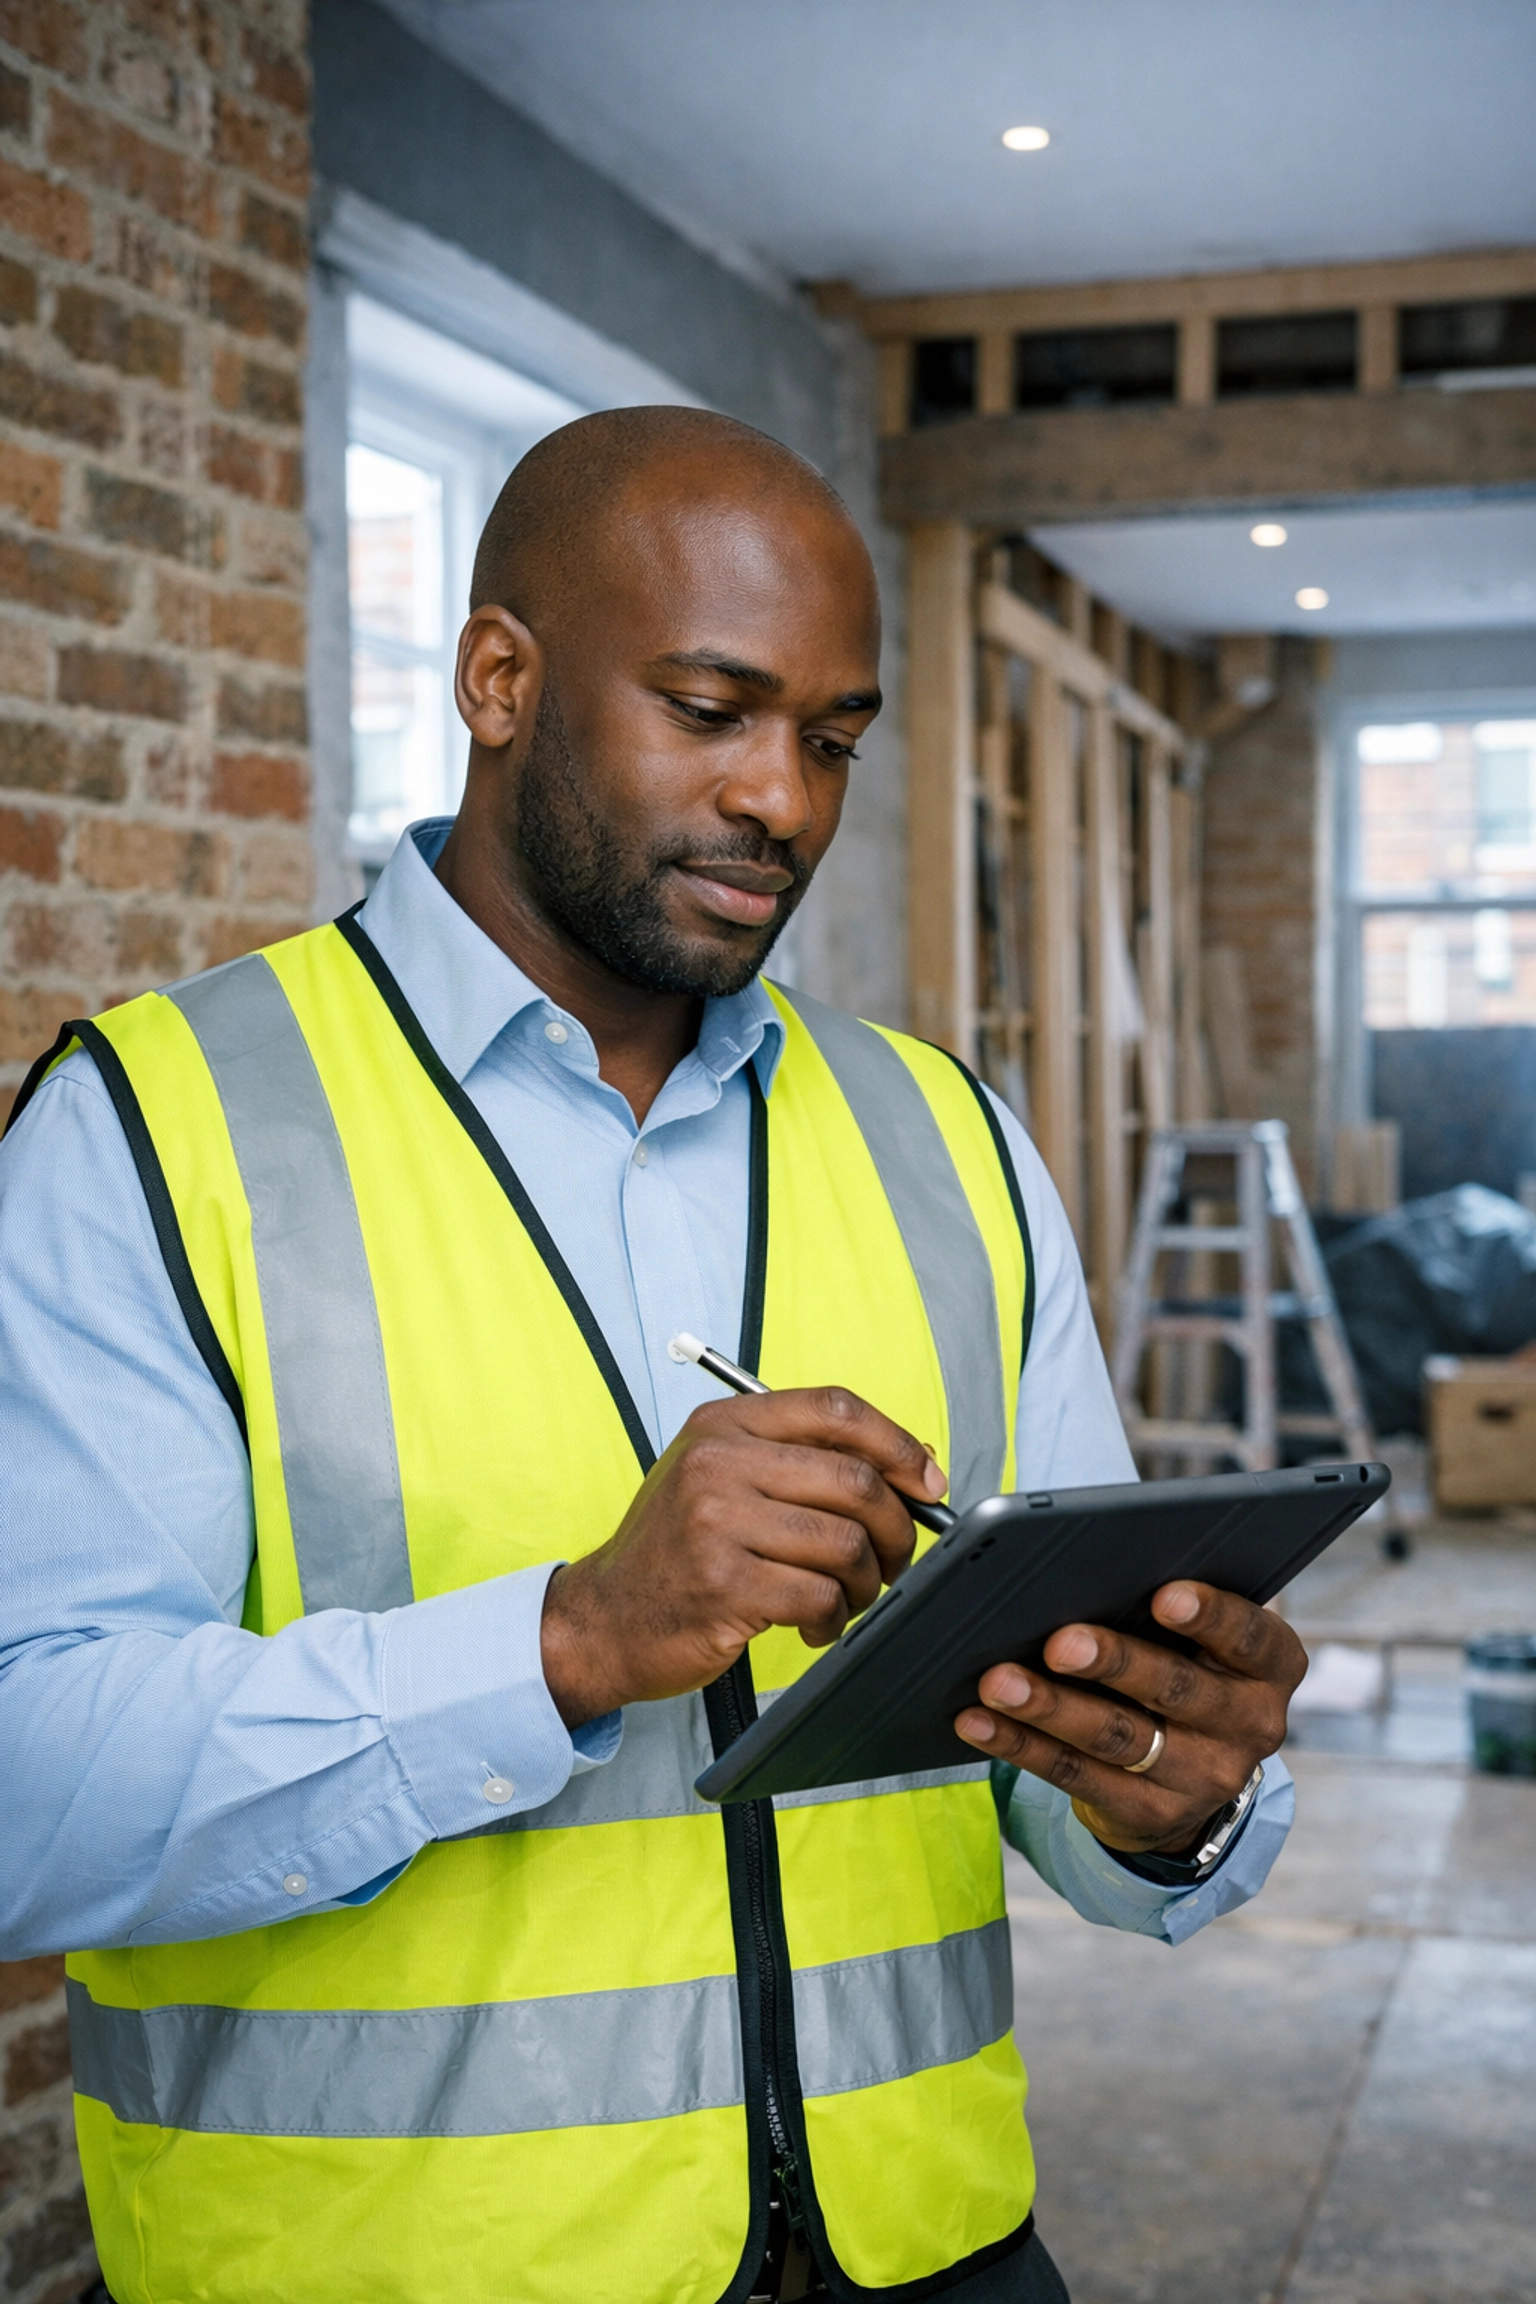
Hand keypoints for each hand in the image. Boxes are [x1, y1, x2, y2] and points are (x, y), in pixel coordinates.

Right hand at [540, 1388, 945, 1727]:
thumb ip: (808, 1463)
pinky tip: (814, 1624)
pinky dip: (833, 1617)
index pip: (835, 1408)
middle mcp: (718, 1463)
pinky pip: (820, 1595)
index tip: (926, 1482)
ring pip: (845, 1543)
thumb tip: (916, 1462)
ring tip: (846, 1597)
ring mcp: (716, 1523)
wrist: (605, 1618)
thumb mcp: (728, 1481)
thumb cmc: (678, 1550)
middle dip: (895, 1528)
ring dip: (866, 1582)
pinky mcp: (724, 1585)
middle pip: (854, 1479)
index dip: (896, 1443)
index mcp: (725, 1425)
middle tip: (893, 1559)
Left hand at [954, 1582, 1306, 1855]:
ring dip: (1051, 1707)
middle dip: (1113, 1661)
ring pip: (1118, 1737)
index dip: (1211, 1615)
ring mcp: (1202, 1777)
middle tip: (1059, 1641)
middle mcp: (1251, 1725)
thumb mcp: (1201, 1637)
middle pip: (1176, 1689)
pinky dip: (1022, 1745)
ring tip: (998, 1680)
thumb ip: (1167, 1604)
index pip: (1251, 1637)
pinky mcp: (1150, 1813)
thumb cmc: (1185, 1663)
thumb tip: (1084, 1565)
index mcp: (1271, 1665)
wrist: (1191, 1771)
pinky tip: (980, 1721)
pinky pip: (1078, 1776)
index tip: (1164, 1595)